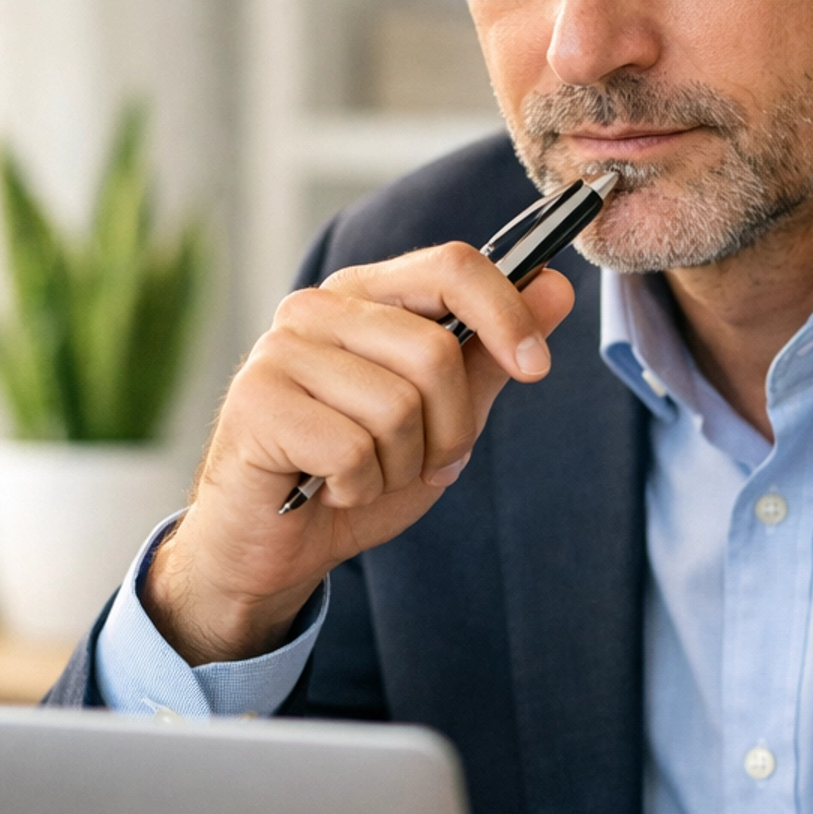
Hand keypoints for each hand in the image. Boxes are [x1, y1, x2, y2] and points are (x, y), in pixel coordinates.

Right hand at [143, 248, 575, 663]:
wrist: (274, 546)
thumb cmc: (356, 473)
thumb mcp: (442, 416)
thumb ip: (491, 354)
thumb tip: (555, 286)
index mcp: (366, 296)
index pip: (451, 266)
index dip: (507, 314)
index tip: (536, 368)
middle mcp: (317, 309)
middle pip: (435, 351)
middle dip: (450, 428)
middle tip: (423, 461)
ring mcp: (279, 352)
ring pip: (398, 406)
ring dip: (401, 465)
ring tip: (368, 475)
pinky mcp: (257, 404)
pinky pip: (354, 450)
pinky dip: (360, 488)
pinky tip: (330, 488)